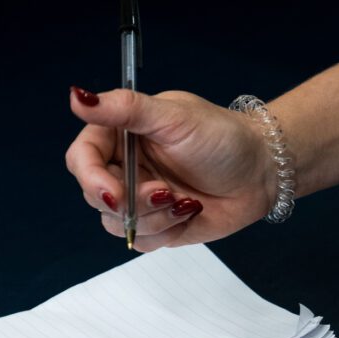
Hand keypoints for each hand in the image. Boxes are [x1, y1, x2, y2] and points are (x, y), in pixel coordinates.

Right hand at [66, 86, 274, 251]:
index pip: (82, 159)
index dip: (91, 178)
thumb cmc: (222, 138)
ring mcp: (140, 199)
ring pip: (116, 224)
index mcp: (121, 136)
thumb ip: (124, 108)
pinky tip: (190, 212)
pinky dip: (166, 231)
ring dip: (152, 217)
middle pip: (95, 196)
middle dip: (130, 202)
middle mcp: (125, 168)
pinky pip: (141, 241)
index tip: (113, 191)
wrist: (261, 172)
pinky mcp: (157, 225)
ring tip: (185, 201)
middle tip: (165, 192)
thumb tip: (77, 95)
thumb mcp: (173, 117)